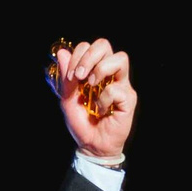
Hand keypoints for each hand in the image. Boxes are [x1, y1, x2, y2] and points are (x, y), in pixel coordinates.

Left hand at [50, 37, 135, 162]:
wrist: (91, 146)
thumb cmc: (82, 123)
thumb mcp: (67, 99)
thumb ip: (66, 77)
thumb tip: (62, 52)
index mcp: (94, 70)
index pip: (89, 47)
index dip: (78, 55)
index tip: (71, 76)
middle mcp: (110, 74)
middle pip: (105, 45)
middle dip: (89, 57)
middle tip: (79, 76)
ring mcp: (121, 84)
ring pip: (120, 58)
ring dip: (100, 70)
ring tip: (91, 86)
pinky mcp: (129, 99)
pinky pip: (117, 89)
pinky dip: (104, 99)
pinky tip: (100, 110)